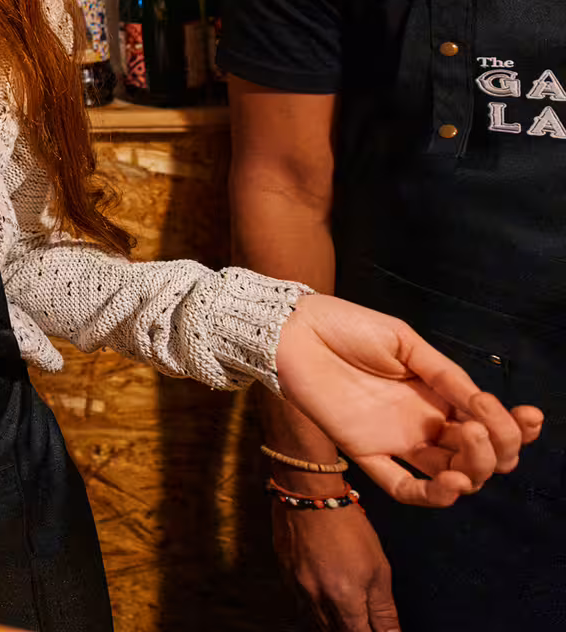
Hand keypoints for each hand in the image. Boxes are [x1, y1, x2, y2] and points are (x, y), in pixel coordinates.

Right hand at [270, 492, 397, 630]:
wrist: (308, 494)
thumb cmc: (347, 525)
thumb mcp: (379, 568)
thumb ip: (384, 609)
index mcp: (343, 598)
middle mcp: (317, 598)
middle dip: (353, 631)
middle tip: (366, 623)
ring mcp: (297, 588)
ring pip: (317, 623)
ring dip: (335, 624)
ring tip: (349, 616)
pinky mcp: (285, 576)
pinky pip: (301, 605)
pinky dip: (317, 610)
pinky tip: (327, 601)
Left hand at [277, 294, 544, 505]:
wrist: (294, 329)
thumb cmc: (347, 327)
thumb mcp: (405, 342)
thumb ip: (445, 375)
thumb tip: (485, 405)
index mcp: (438, 395)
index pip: (489, 426)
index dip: (517, 429)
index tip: (529, 415)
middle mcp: (423, 423)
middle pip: (478, 457)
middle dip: (500, 449)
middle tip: (488, 426)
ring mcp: (396, 440)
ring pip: (451, 477)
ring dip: (475, 469)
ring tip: (473, 441)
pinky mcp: (364, 452)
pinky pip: (403, 488)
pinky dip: (433, 495)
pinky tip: (453, 482)